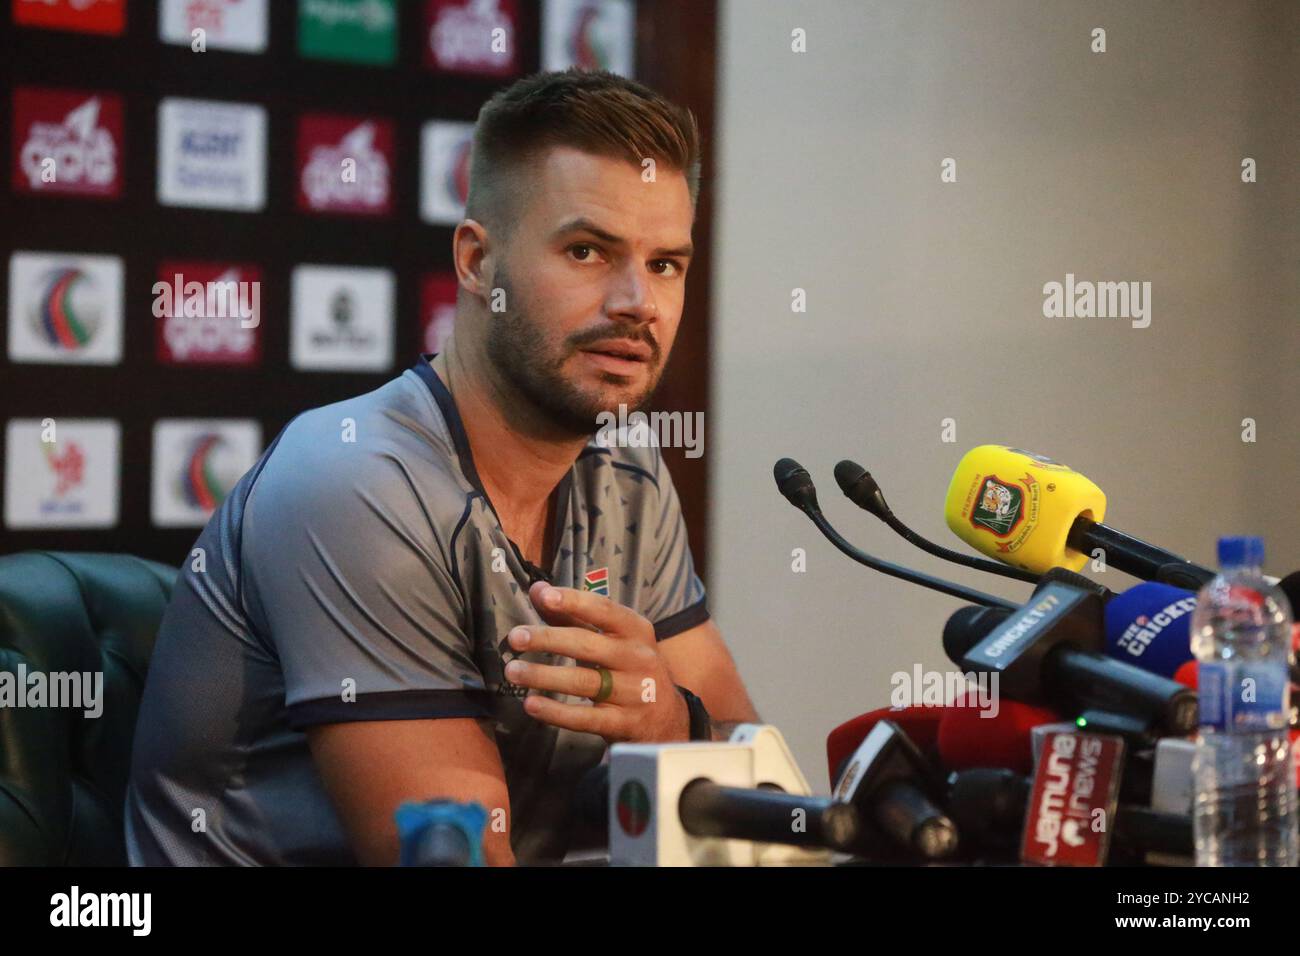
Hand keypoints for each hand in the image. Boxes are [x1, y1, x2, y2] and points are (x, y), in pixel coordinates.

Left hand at [504, 581, 690, 743]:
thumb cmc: (630, 669)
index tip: (544, 596)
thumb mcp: (613, 639)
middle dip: (548, 639)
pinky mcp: (624, 723)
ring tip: (512, 671)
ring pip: (582, 682)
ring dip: (543, 676)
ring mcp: (634, 693)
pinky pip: (584, 718)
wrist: (669, 720)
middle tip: (515, 638)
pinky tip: (531, 705)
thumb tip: (538, 589)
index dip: (573, 601)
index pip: (603, 610)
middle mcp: (638, 658)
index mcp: (636, 630)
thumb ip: (574, 616)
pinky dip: (555, 712)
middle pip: (587, 645)